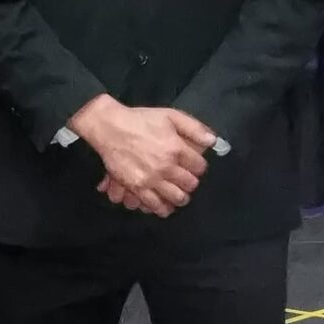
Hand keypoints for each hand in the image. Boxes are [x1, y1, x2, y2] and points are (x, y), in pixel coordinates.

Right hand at [71, 96, 212, 217]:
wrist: (110, 127)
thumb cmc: (141, 120)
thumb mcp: (170, 115)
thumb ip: (194, 128)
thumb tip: (213, 141)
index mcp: (176, 149)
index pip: (199, 167)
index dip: (199, 167)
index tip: (195, 166)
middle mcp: (166, 166)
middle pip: (190, 184)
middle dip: (191, 183)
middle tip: (187, 181)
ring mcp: (151, 179)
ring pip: (176, 198)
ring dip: (181, 198)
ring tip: (179, 195)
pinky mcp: (137, 187)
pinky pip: (154, 205)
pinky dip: (163, 208)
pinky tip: (165, 207)